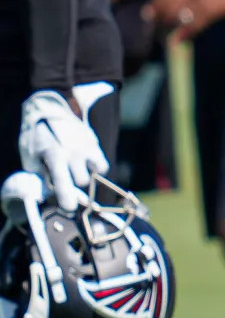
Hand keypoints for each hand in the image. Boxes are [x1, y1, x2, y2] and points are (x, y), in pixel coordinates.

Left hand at [18, 90, 107, 211]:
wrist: (50, 109)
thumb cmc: (36, 136)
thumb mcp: (30, 156)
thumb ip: (40, 174)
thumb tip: (48, 191)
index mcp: (55, 155)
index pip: (63, 182)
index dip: (66, 198)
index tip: (70, 208)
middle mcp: (74, 152)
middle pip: (83, 180)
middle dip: (74, 184)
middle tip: (66, 180)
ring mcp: (87, 147)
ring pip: (96, 172)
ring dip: (86, 175)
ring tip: (75, 170)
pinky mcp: (94, 143)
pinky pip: (101, 163)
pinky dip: (94, 167)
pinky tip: (84, 163)